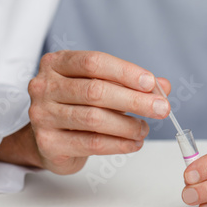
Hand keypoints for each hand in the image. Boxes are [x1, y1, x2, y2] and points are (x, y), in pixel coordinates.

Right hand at [0, 50, 170, 173]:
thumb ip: (129, 84)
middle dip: (134, 100)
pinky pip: (92, 143)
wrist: (49, 141)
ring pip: (94, 118)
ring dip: (128, 125)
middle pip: (95, 90)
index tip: (151, 83)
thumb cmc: (77, 107)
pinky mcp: (49, 143)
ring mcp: (42, 115)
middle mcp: (44, 86)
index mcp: (56, 63)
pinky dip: (119, 144)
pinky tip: (134, 143)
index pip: (94, 62)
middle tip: (161, 109)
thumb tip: (163, 86)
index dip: (125, 72)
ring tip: (144, 129)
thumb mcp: (101, 87)